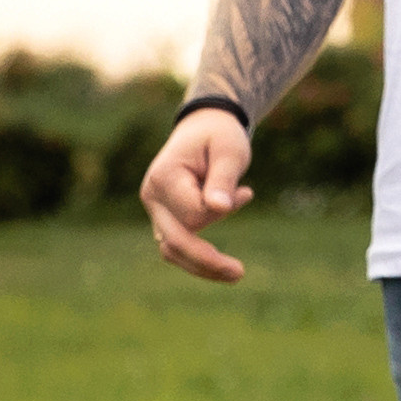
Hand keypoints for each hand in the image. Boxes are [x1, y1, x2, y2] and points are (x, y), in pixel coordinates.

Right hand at [141, 109, 255, 282]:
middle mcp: (152, 195)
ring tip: (235, 272)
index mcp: (164, 177)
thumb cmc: (220, 136)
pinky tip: (223, 258)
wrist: (205, 126)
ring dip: (202, 264)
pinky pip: (177, 245)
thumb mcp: (229, 151)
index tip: (248, 192)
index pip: (193, 213)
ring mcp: (155, 209)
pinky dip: (200, 254)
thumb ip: (224, 179)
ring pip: (172, 250)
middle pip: (174, 241)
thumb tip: (220, 209)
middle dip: (207, 261)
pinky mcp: (164, 218)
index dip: (223, 210)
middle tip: (240, 273)